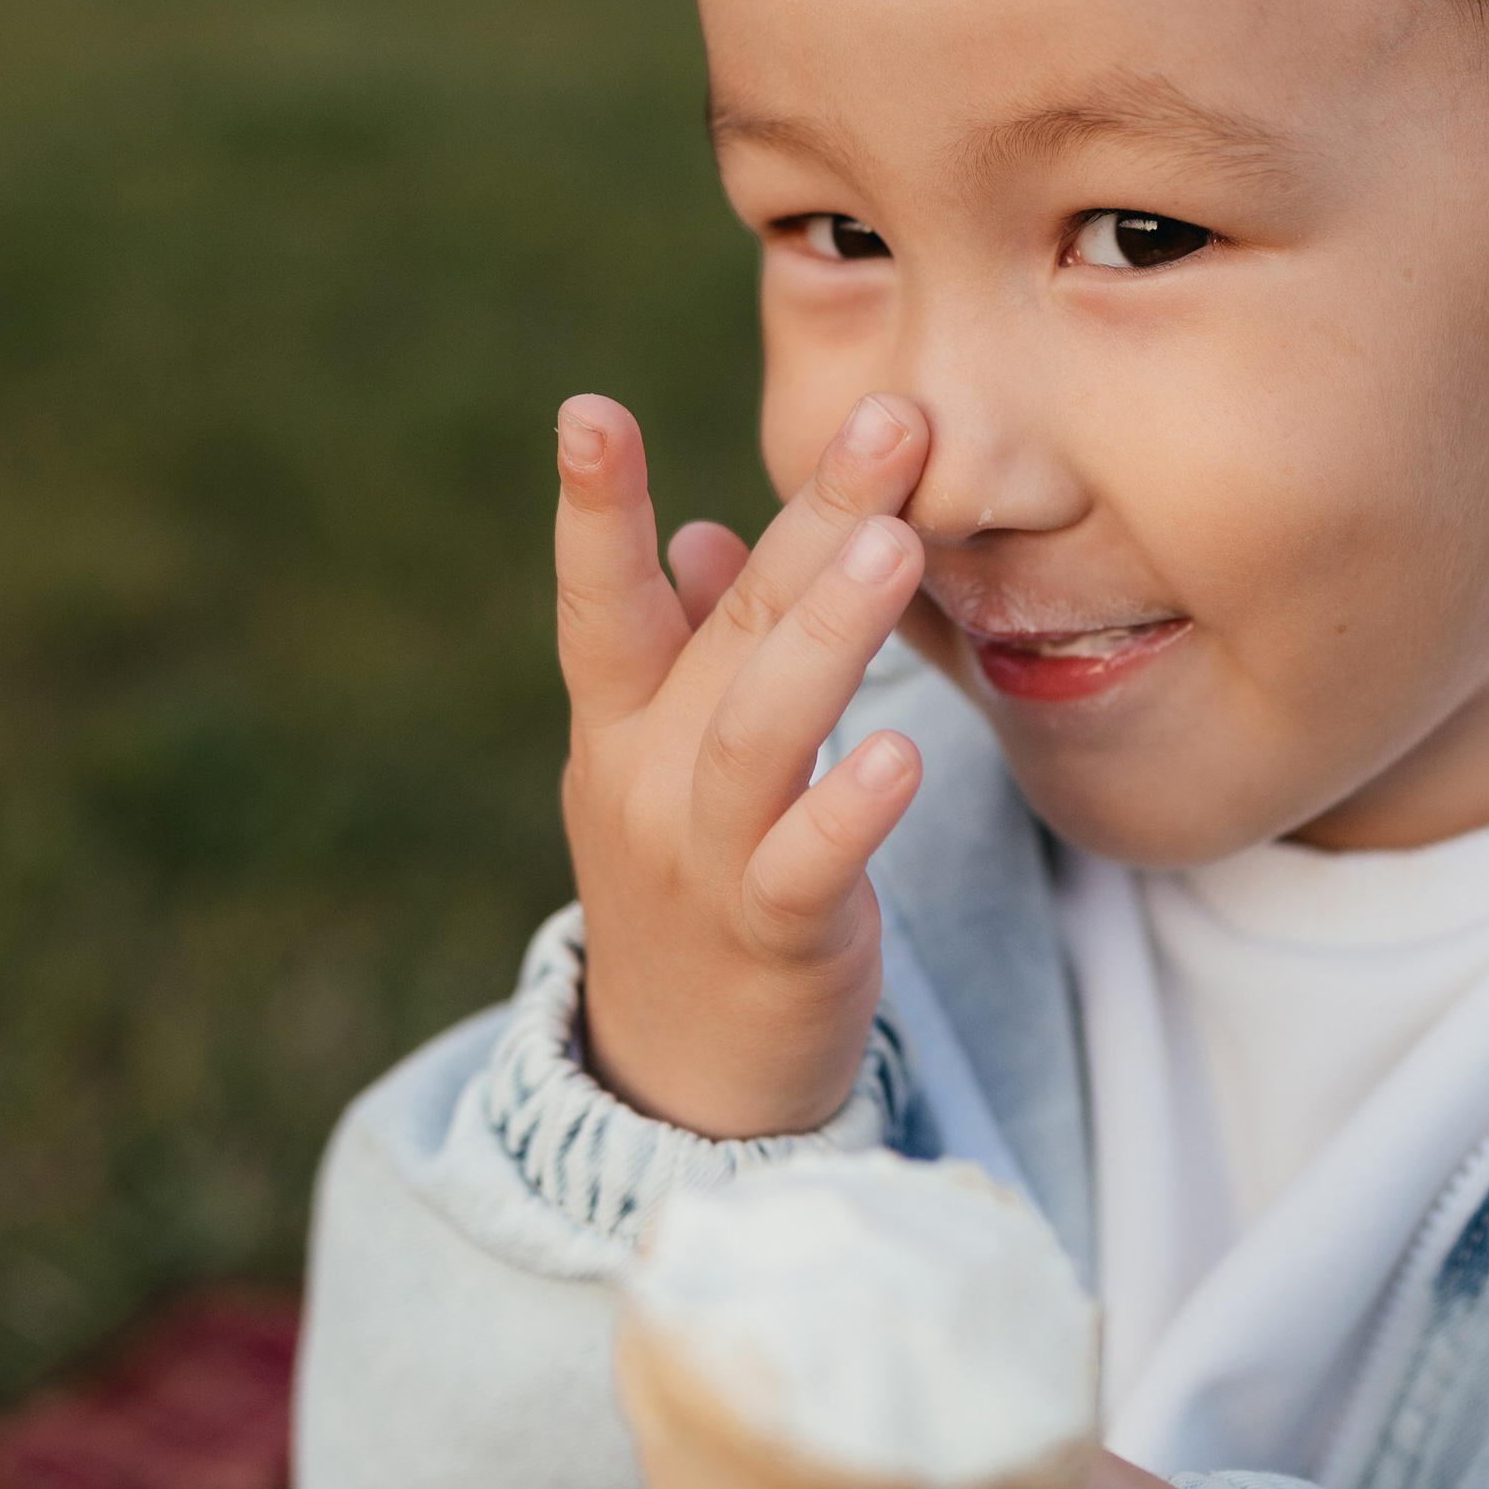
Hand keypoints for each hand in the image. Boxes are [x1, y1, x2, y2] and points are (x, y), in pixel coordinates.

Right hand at [555, 387, 934, 1136]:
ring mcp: (701, 860)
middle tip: (895, 419)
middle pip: (729, 631)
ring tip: (897, 546)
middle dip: (813, 516)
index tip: (588, 407)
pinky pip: (807, 864)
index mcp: (619, 722)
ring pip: (763, 731)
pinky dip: (849, 809)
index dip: (595, 507)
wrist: (682, 1080)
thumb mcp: (673, 763)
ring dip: (831, 633)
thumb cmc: (695, 884)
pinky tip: (901, 752)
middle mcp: (643, 778)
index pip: (602, 600)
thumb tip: (711, 532)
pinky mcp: (773, 935)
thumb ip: (695, 647)